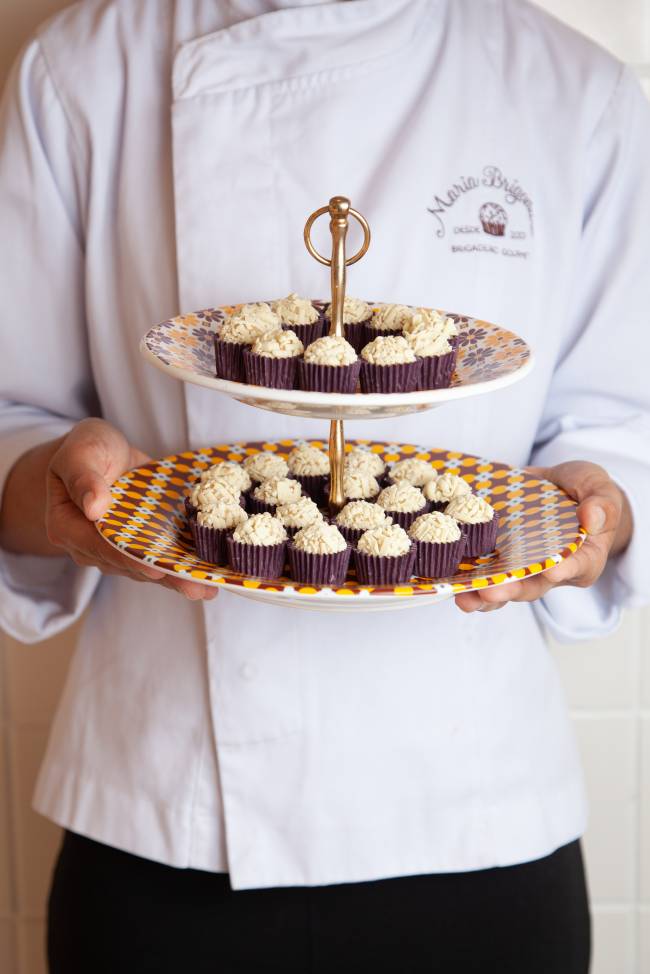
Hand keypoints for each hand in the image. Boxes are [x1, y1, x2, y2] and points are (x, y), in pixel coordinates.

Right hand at [45, 418, 216, 600]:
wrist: (104, 453)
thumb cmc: (88, 448)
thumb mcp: (81, 451)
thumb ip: (83, 477)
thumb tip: (94, 507)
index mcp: (67, 526)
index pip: (101, 546)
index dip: (130, 558)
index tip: (156, 569)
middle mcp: (89, 546)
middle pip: (128, 564)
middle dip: (163, 576)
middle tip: (194, 586)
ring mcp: (115, 550)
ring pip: (146, 569)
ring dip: (177, 578)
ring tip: (207, 587)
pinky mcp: (137, 546)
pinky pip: (158, 560)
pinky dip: (181, 569)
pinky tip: (206, 580)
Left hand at [455, 460, 632, 612]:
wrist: (563, 490)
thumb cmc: (586, 493)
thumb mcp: (599, 488)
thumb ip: (600, 503)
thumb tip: (591, 516)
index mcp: (584, 558)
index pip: (578, 567)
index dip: (566, 570)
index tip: (554, 571)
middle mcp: (552, 571)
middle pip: (533, 586)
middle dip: (510, 590)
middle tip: (490, 591)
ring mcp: (524, 569)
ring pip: (505, 589)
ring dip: (483, 596)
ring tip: (464, 599)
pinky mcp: (501, 559)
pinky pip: (484, 575)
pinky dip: (467, 581)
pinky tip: (448, 583)